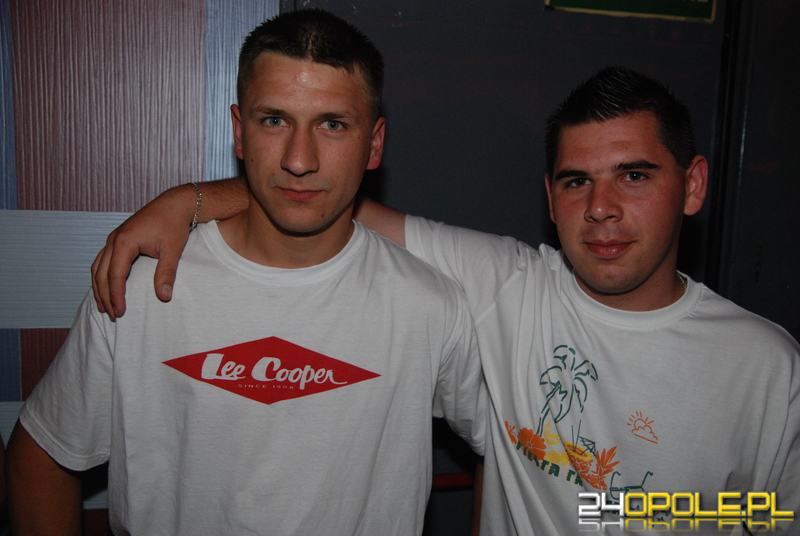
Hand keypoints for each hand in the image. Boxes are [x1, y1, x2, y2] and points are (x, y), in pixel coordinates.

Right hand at [91, 185, 193, 319]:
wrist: (174, 204)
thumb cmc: (174, 225)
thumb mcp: (172, 250)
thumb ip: (166, 274)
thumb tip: (164, 297)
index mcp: (124, 242)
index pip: (115, 275)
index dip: (116, 296)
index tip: (119, 312)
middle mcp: (114, 240)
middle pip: (101, 273)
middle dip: (105, 296)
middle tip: (112, 315)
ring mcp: (114, 238)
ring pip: (98, 267)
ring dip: (99, 287)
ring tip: (104, 307)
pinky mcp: (118, 238)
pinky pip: (103, 260)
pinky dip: (101, 276)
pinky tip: (106, 287)